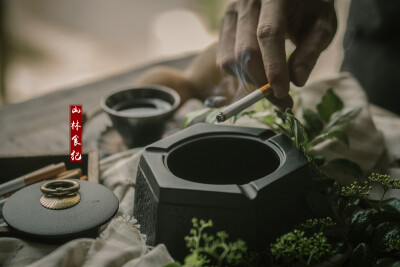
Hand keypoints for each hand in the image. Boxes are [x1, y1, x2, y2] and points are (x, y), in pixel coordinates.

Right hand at [217, 0, 336, 109]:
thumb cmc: (309, 10)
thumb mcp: (322, 26)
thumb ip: (310, 52)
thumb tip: (297, 81)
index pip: (269, 34)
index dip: (273, 67)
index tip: (282, 93)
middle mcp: (247, 1)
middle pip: (246, 51)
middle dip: (262, 82)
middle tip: (282, 100)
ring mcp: (231, 13)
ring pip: (232, 59)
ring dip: (251, 81)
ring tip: (271, 83)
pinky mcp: (224, 26)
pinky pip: (225, 60)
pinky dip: (241, 75)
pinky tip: (258, 72)